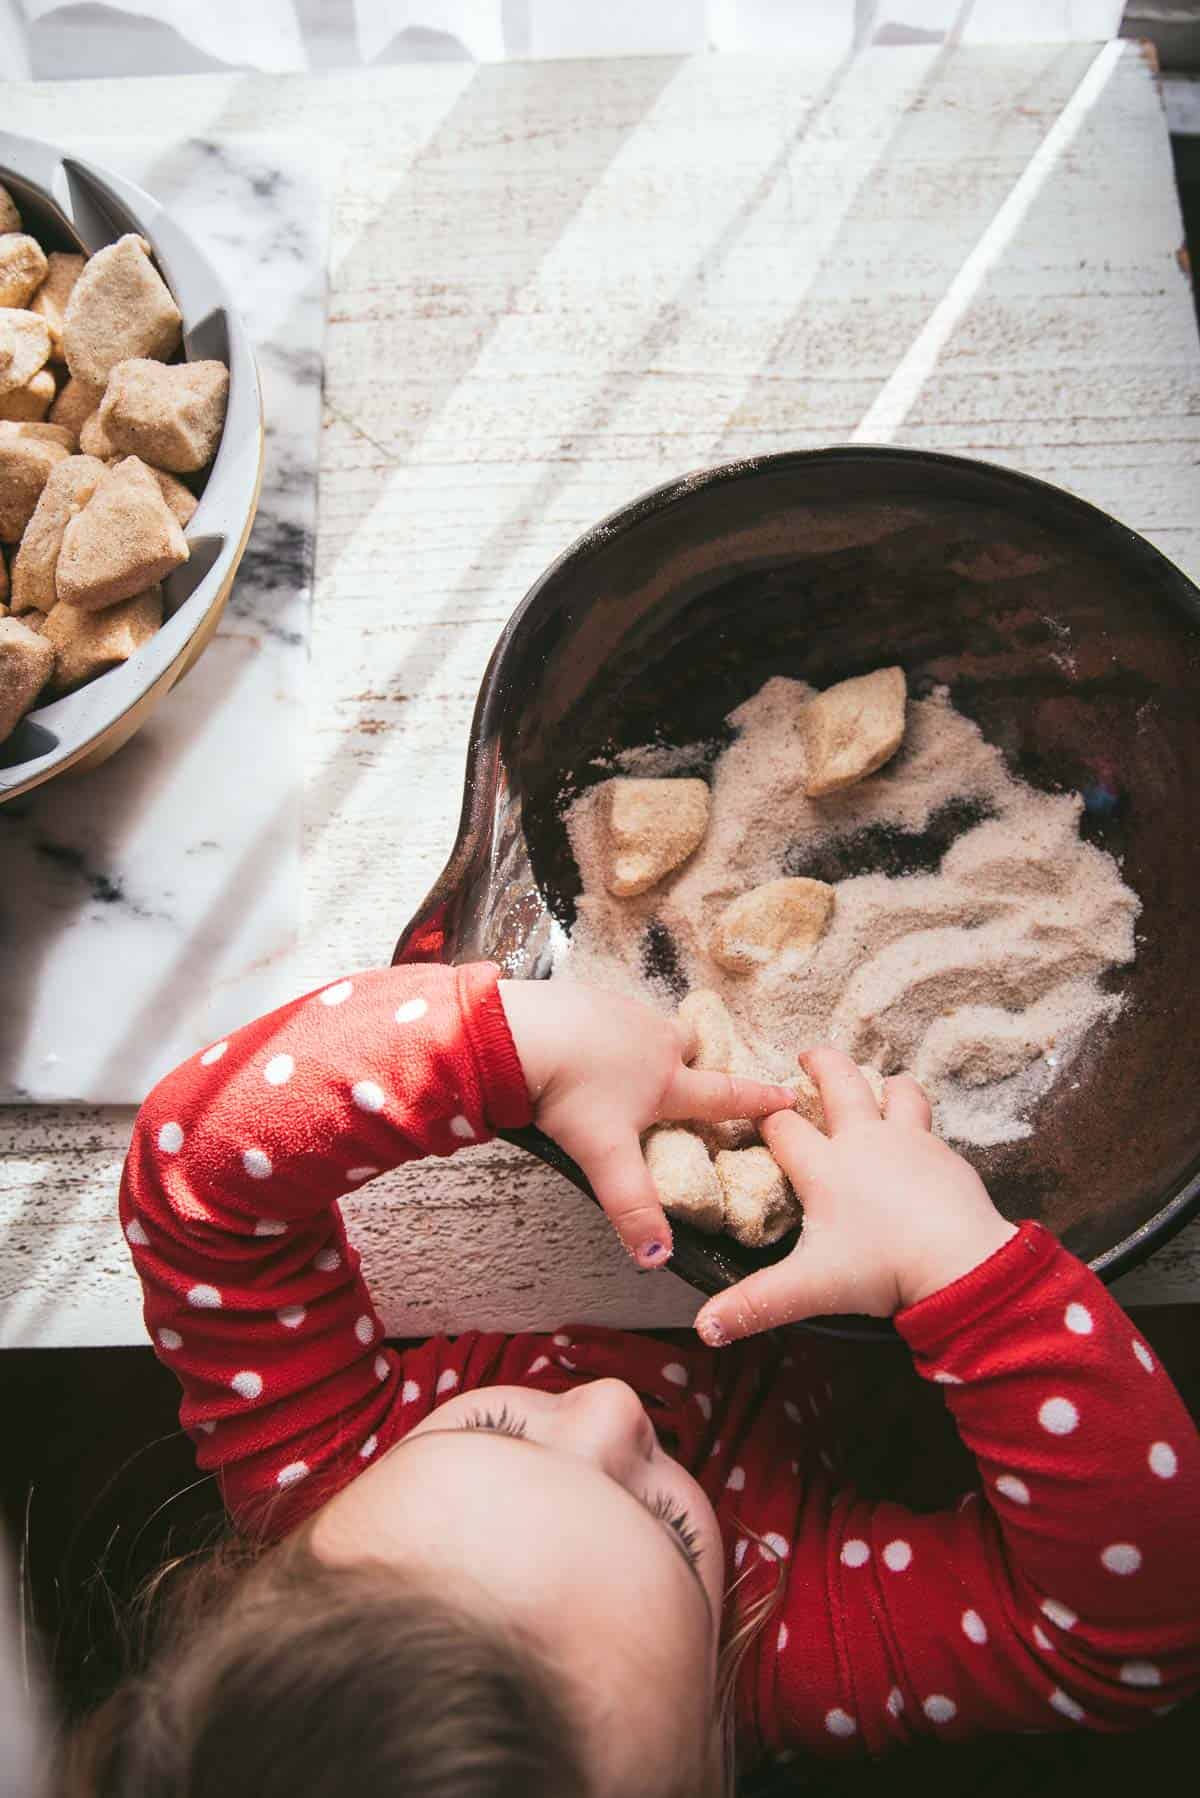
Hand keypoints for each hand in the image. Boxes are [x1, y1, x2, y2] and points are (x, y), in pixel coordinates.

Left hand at [498, 980, 794, 1268]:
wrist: (521, 1034)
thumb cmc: (570, 1095)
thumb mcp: (605, 1157)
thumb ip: (632, 1206)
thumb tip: (657, 1257)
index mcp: (666, 1081)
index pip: (724, 1095)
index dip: (758, 1100)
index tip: (787, 1095)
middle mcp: (654, 1039)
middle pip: (690, 1044)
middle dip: (693, 1058)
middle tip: (685, 1072)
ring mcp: (622, 1010)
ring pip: (651, 1023)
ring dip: (648, 1039)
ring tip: (626, 1059)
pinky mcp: (588, 994)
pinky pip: (610, 1009)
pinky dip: (606, 1024)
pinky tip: (582, 1040)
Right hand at [694, 1046, 1016, 1343]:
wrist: (959, 1264)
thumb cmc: (881, 1268)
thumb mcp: (809, 1288)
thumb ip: (755, 1304)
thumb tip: (705, 1329)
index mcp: (825, 1167)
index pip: (783, 1126)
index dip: (763, 1115)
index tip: (753, 1110)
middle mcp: (864, 1141)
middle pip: (839, 1082)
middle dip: (821, 1063)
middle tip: (809, 1055)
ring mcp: (910, 1142)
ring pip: (896, 1093)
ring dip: (885, 1085)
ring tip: (879, 1084)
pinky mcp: (946, 1156)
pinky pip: (930, 1129)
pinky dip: (920, 1126)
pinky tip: (921, 1144)